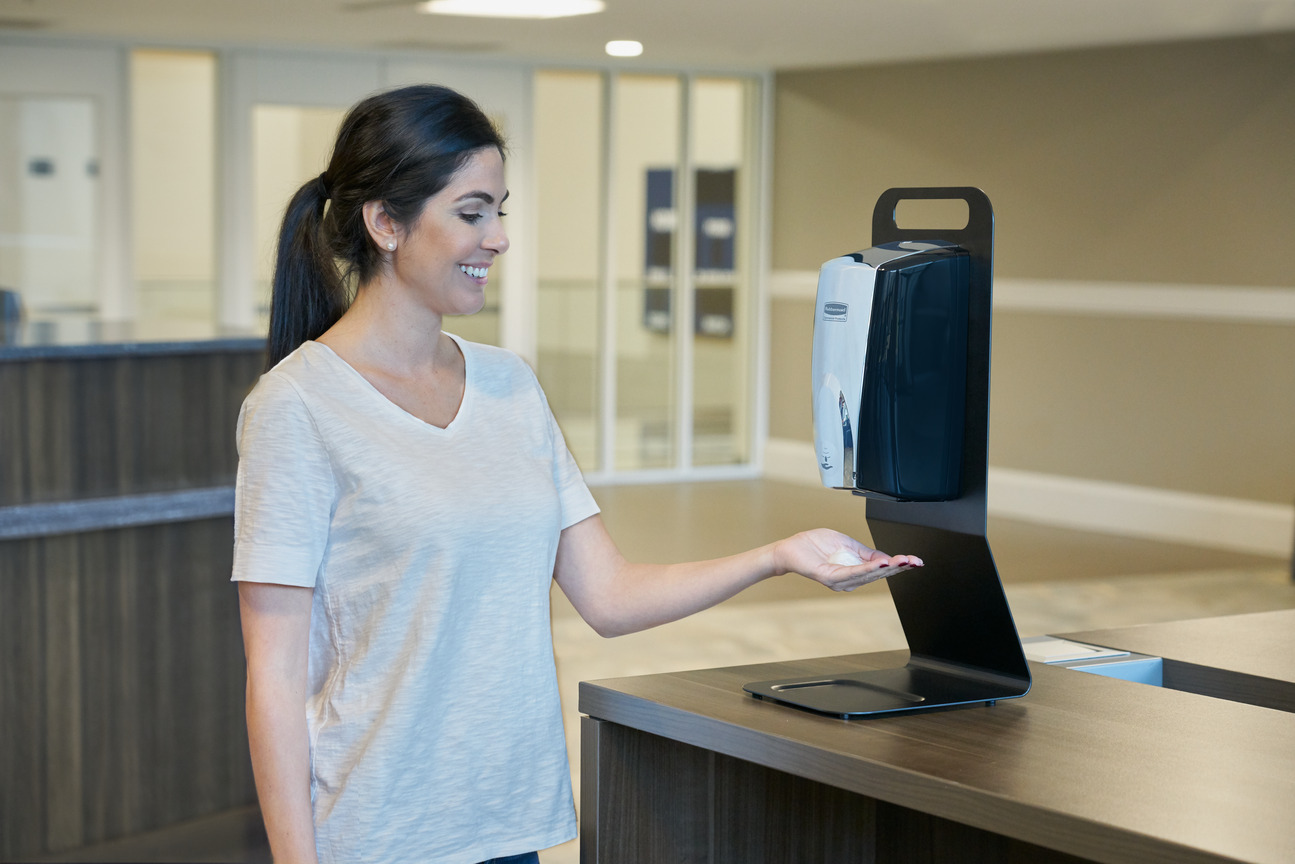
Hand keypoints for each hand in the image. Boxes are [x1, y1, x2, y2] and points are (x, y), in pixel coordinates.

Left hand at [773, 529, 922, 592]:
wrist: (790, 549)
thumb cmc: (815, 545)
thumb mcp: (848, 544)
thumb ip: (867, 553)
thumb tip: (887, 558)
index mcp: (855, 570)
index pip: (881, 568)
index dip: (899, 564)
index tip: (916, 560)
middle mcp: (849, 580)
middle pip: (879, 574)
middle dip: (899, 567)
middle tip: (915, 562)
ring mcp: (840, 580)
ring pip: (868, 574)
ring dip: (887, 568)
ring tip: (902, 562)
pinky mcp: (830, 578)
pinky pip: (852, 573)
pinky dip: (868, 569)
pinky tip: (881, 565)